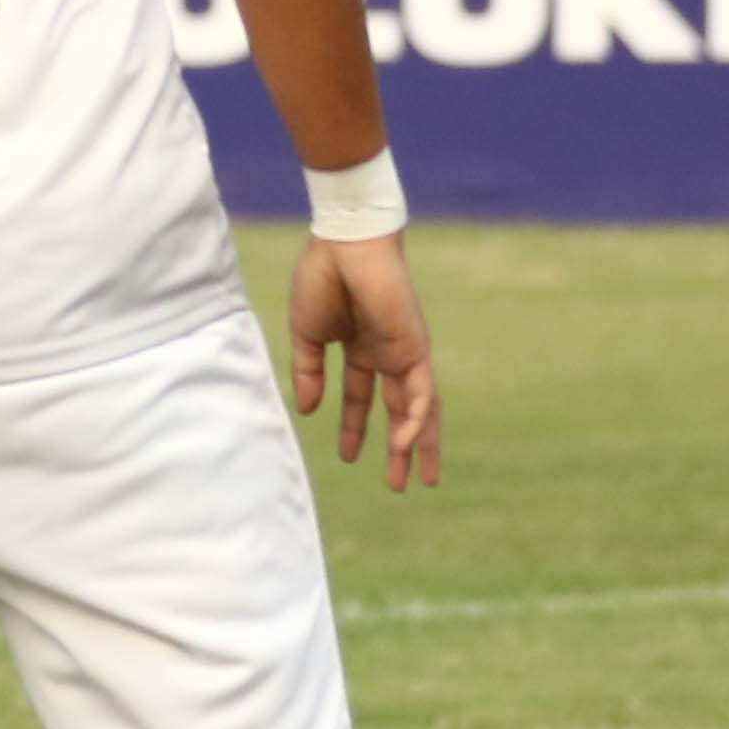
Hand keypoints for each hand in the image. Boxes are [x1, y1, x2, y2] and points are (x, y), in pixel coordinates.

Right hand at [283, 234, 439, 491]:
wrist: (345, 244)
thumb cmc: (324, 278)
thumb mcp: (307, 334)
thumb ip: (308, 372)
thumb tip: (307, 411)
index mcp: (361, 347)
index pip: (361, 397)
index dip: (354, 427)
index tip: (348, 457)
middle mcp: (388, 354)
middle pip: (399, 410)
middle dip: (400, 447)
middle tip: (400, 484)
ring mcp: (405, 353)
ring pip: (419, 409)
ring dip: (419, 445)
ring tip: (419, 481)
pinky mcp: (416, 350)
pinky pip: (420, 394)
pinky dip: (415, 421)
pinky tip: (404, 444)